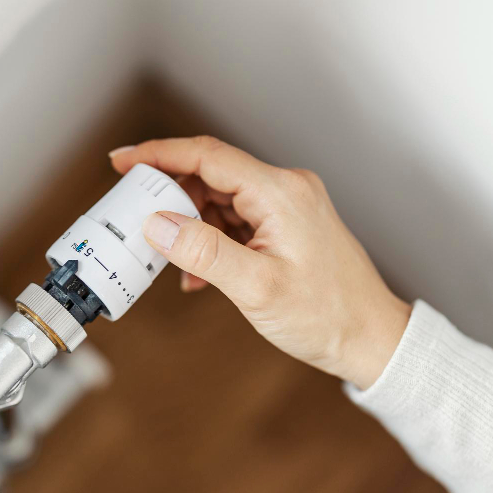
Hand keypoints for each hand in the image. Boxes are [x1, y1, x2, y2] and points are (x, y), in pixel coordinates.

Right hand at [110, 136, 410, 389]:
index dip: (159, 154)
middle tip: (134, 217)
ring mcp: (285, 207)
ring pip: (217, 199)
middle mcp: (284, 189)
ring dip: (188, 226)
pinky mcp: (282, 226)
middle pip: (209, 174)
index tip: (122, 161)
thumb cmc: (326, 315)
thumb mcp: (256, 288)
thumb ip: (203, 252)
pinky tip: (197, 273)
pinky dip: (208, 241)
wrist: (370, 338)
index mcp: (280, 193)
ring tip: (169, 260)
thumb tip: (157, 224)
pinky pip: (232, 220)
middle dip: (168, 195)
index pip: (207, 156)